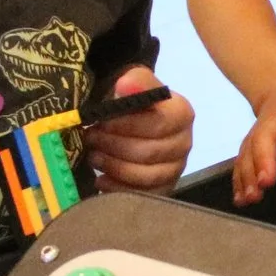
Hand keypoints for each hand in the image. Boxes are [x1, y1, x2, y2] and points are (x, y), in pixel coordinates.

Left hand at [87, 66, 193, 194]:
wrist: (134, 115)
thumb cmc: (132, 99)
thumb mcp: (133, 81)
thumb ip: (135, 82)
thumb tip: (126, 86)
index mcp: (182, 114)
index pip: (158, 124)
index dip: (126, 126)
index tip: (101, 122)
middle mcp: (184, 142)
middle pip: (149, 152)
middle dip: (114, 146)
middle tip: (90, 139)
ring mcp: (175, 168)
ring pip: (145, 175)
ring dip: (114, 166)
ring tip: (93, 156)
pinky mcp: (163, 187)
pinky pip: (142, 194)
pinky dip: (118, 189)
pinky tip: (100, 179)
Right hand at [232, 71, 275, 206]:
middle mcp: (273, 121)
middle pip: (263, 139)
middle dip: (262, 162)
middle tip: (265, 184)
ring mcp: (259, 133)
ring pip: (248, 152)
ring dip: (247, 175)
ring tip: (250, 197)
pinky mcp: (250, 144)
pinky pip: (241, 160)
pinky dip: (238, 179)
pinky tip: (240, 199)